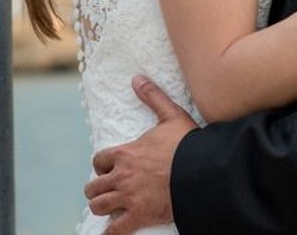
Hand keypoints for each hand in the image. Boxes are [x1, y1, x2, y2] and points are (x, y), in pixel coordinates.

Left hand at [85, 75, 198, 234]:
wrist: (202, 172)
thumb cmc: (187, 145)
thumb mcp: (171, 116)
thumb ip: (153, 97)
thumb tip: (137, 78)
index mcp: (126, 153)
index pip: (99, 160)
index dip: (102, 165)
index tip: (109, 168)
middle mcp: (122, 175)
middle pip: (94, 186)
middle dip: (98, 189)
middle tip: (106, 190)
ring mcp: (129, 197)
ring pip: (99, 206)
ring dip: (102, 207)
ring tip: (108, 208)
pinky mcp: (139, 216)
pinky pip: (114, 230)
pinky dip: (110, 232)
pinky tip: (111, 231)